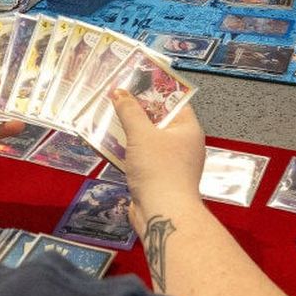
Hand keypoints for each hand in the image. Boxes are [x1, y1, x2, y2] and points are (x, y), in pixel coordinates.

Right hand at [113, 90, 204, 222]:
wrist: (163, 214)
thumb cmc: (158, 169)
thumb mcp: (141, 134)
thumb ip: (129, 111)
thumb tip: (119, 92)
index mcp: (188, 129)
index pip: (173, 102)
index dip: (153, 90)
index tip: (133, 81)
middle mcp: (183, 144)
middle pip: (158, 120)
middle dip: (136, 110)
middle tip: (115, 97)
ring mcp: (171, 162)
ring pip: (148, 140)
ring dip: (129, 131)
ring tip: (107, 117)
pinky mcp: (157, 177)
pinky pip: (141, 157)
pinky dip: (128, 150)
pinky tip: (108, 144)